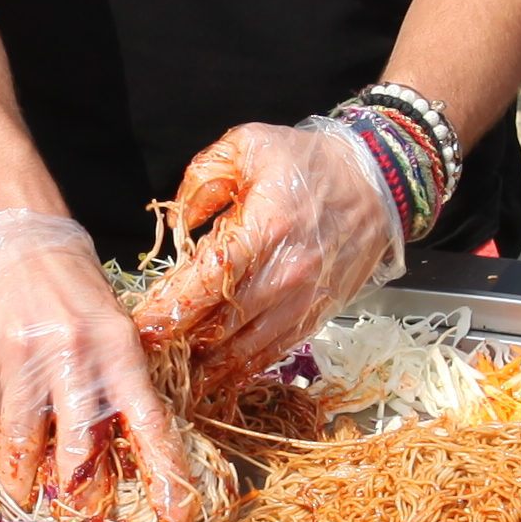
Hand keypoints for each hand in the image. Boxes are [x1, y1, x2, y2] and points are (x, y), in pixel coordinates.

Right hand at [0, 209, 200, 521]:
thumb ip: (113, 380)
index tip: (177, 515)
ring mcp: (20, 357)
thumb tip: (113, 448)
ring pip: (23, 442)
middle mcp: (72, 354)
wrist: (6, 228)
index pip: (148, 421)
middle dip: (78, 489)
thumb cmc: (65, 279)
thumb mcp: (108, 320)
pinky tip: (1, 432)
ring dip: (24, 475)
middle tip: (76, 510)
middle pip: (78, 447)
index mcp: (118, 345)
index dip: (164, 473)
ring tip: (25, 491)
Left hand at [134, 119, 405, 394]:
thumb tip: (178, 226)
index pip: (206, 282)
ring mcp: (303, 300)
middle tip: (145, 356)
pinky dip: (241, 369)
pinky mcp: (316, 316)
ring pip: (245, 349)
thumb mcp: (249, 144)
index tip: (140, 324)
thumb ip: (202, 178)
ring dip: (206, 367)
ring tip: (172, 376)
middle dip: (177, 345)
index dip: (169, 309)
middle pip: (220, 325)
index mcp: (264, 228)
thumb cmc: (310, 162)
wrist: (379, 182)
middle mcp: (285, 274)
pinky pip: (272, 352)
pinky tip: (214, 377)